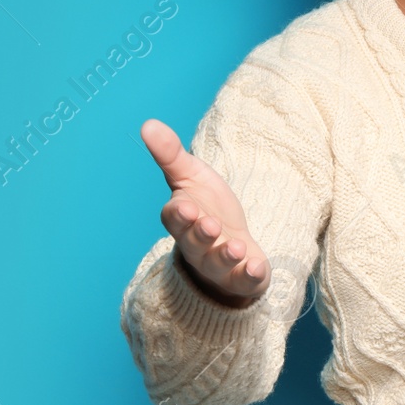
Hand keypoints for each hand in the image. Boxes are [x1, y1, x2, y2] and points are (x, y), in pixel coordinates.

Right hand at [142, 118, 268, 307]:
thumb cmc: (208, 207)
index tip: (186, 206)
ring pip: (217, 264)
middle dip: (200, 235)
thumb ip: (171, 154)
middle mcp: (197, 245)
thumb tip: (147, 123)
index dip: (180, 214)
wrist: (233, 243)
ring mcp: (218, 264)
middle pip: (194, 242)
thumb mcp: (191, 176)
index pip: (175, 218)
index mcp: (182, 220)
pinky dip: (250, 275)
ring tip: (236, 247)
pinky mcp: (241, 277)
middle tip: (209, 225)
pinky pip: (244, 281)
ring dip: (225, 256)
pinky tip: (257, 266)